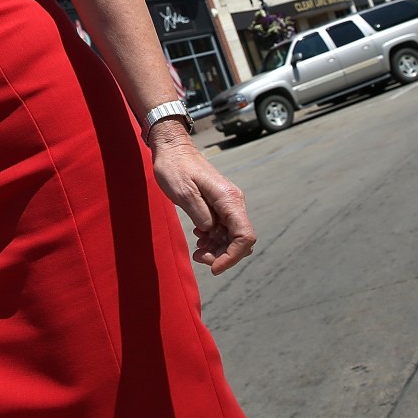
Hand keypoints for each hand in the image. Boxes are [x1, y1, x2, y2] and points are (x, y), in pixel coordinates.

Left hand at [148, 133, 255, 273]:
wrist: (172, 149)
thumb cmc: (175, 167)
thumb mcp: (183, 193)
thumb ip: (200, 215)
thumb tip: (210, 231)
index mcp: (228, 199)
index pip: (244, 236)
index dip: (232, 256)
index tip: (213, 268)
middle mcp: (233, 202)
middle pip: (240, 240)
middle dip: (223, 255)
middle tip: (198, 256)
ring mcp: (227, 204)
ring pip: (232, 237)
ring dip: (217, 249)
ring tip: (197, 250)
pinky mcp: (219, 206)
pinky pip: (223, 229)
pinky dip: (213, 240)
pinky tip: (199, 239)